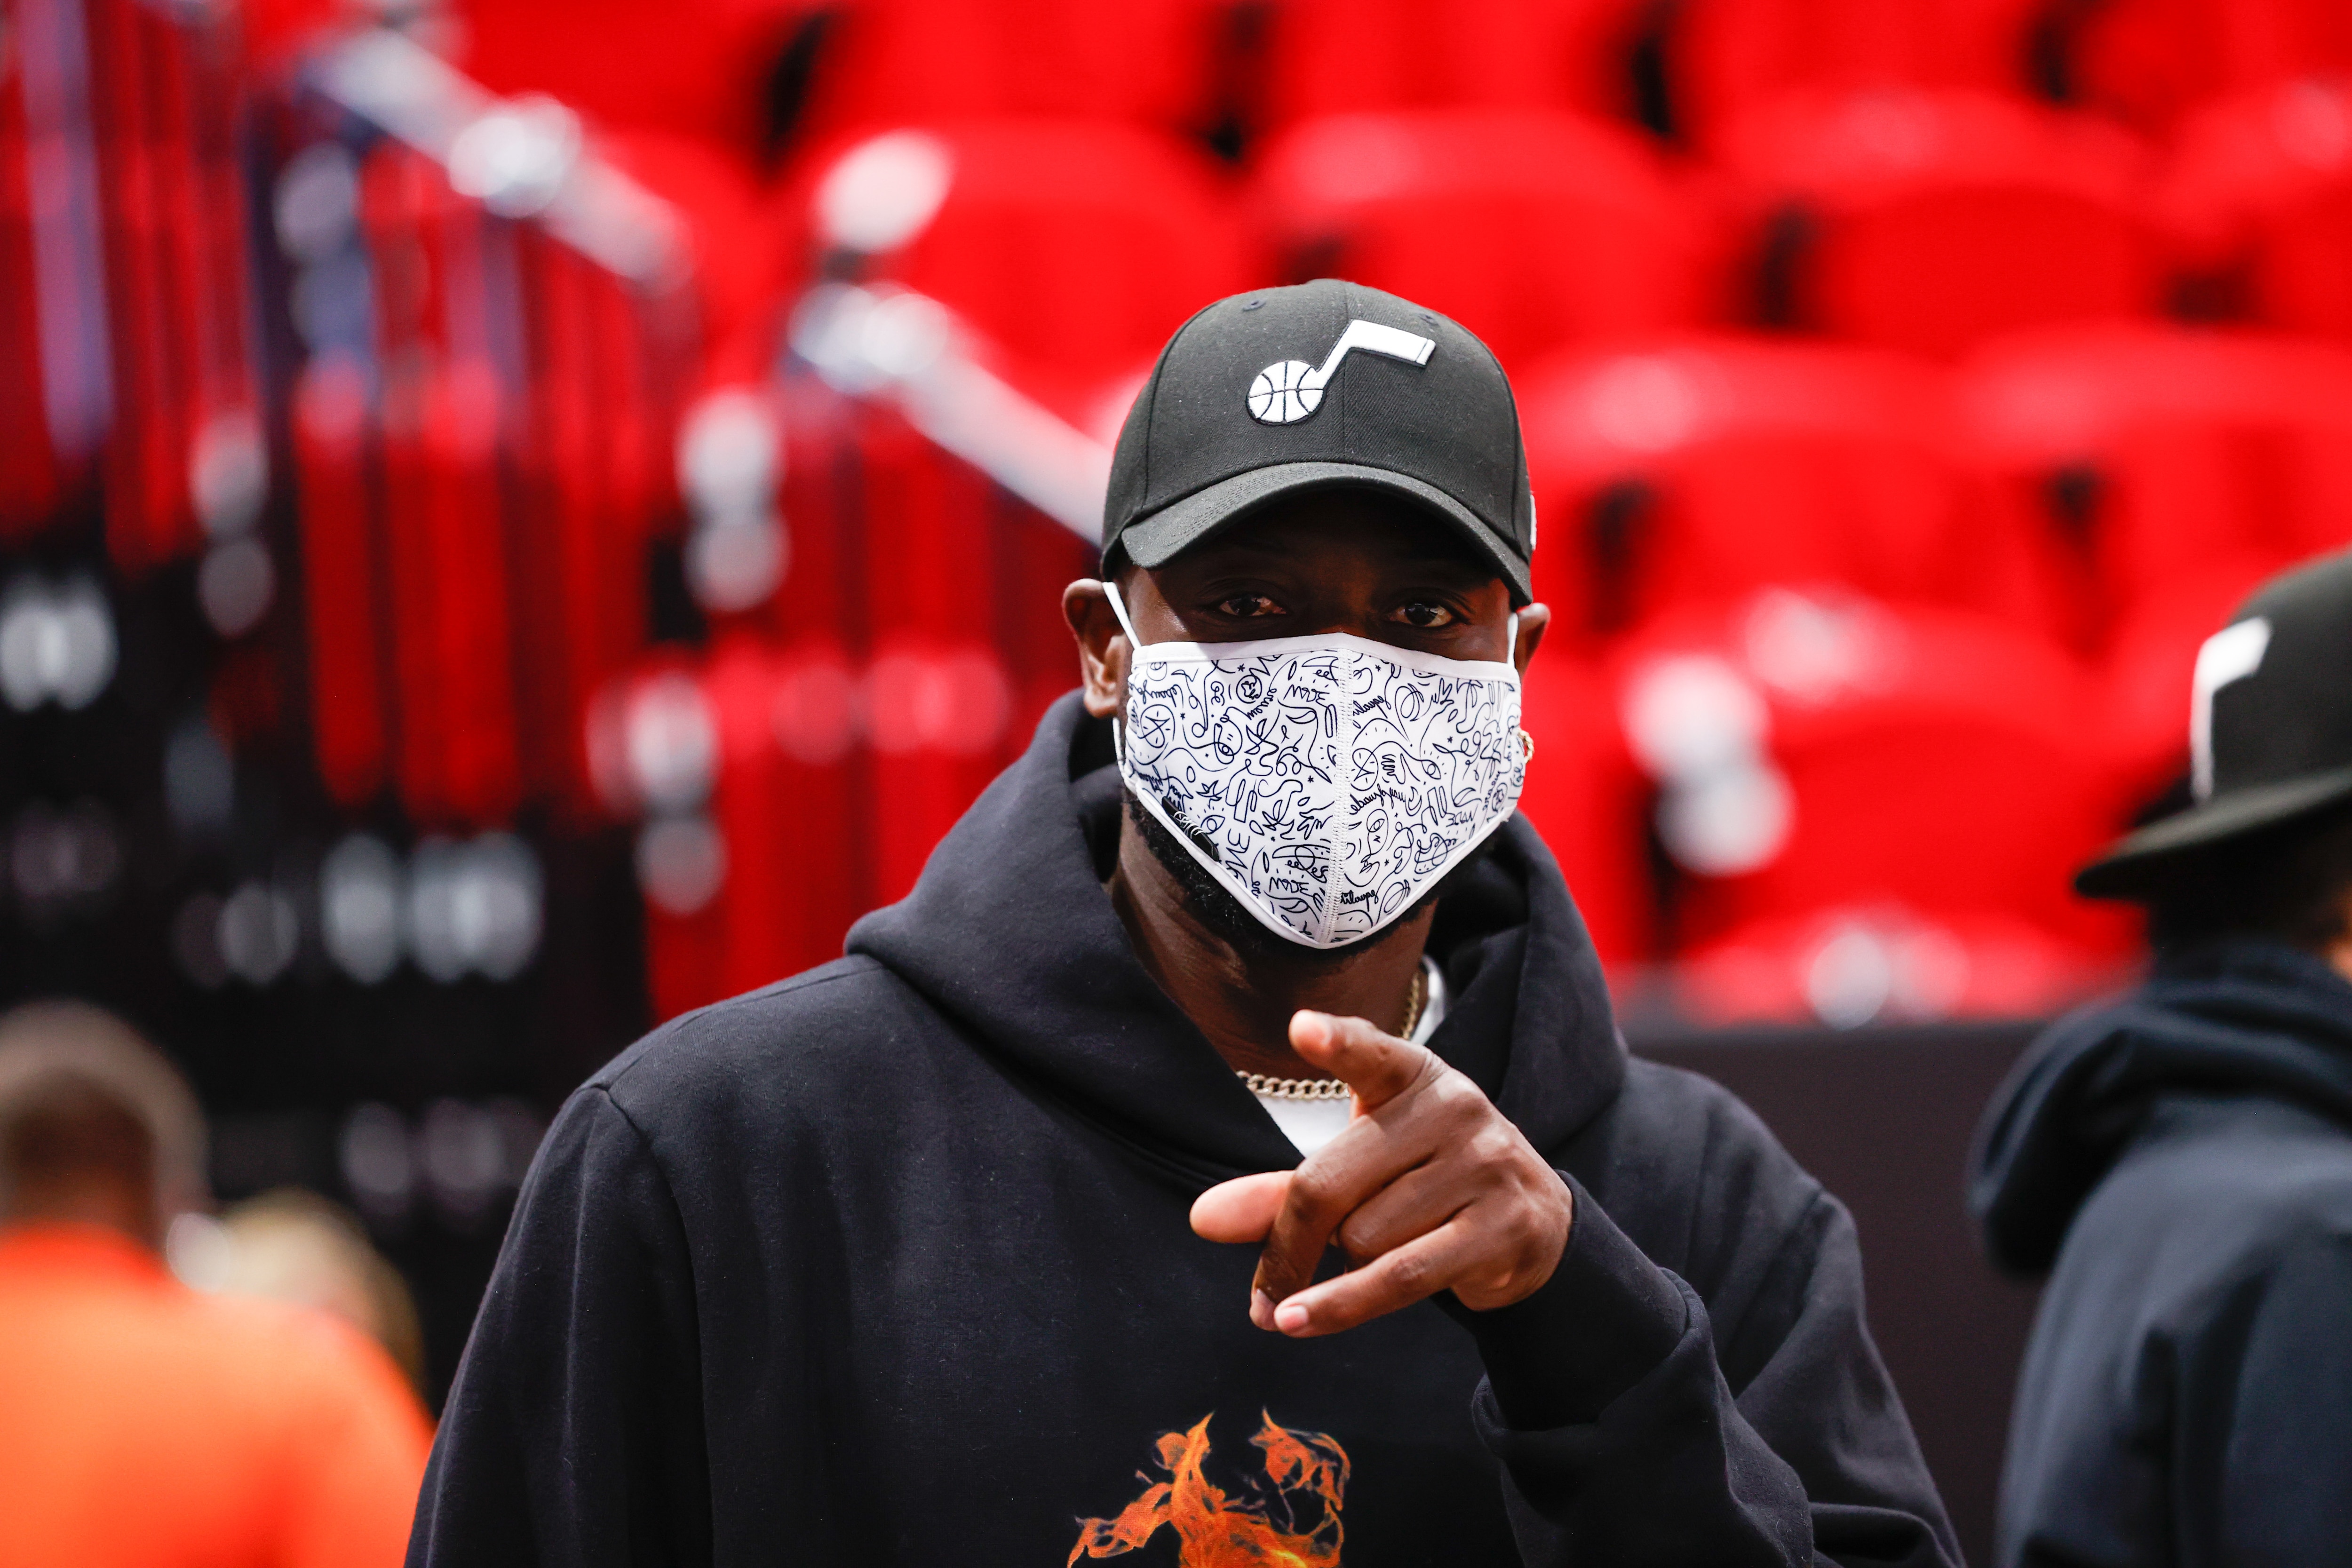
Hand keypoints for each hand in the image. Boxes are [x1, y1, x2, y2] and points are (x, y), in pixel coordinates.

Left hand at [1191, 1010, 1572, 1336]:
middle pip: (1329, 1185)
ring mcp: (1486, 1164)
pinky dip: (1341, 1305)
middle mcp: (1454, 1107)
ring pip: (1365, 1237)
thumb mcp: (1359, 1166)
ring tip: (1371, 1258)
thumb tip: (1203, 1219)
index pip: (1369, 1052)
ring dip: (1345, 1267)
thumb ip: (1282, 1190)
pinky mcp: (1504, 1226)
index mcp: (1411, 1074)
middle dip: (1288, 1243)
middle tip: (1264, 1287)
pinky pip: (1400, 1276)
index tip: (1302, 1028)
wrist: (1532, 1221)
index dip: (1337, 1041)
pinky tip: (1297, 1321)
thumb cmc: (1420, 1182)